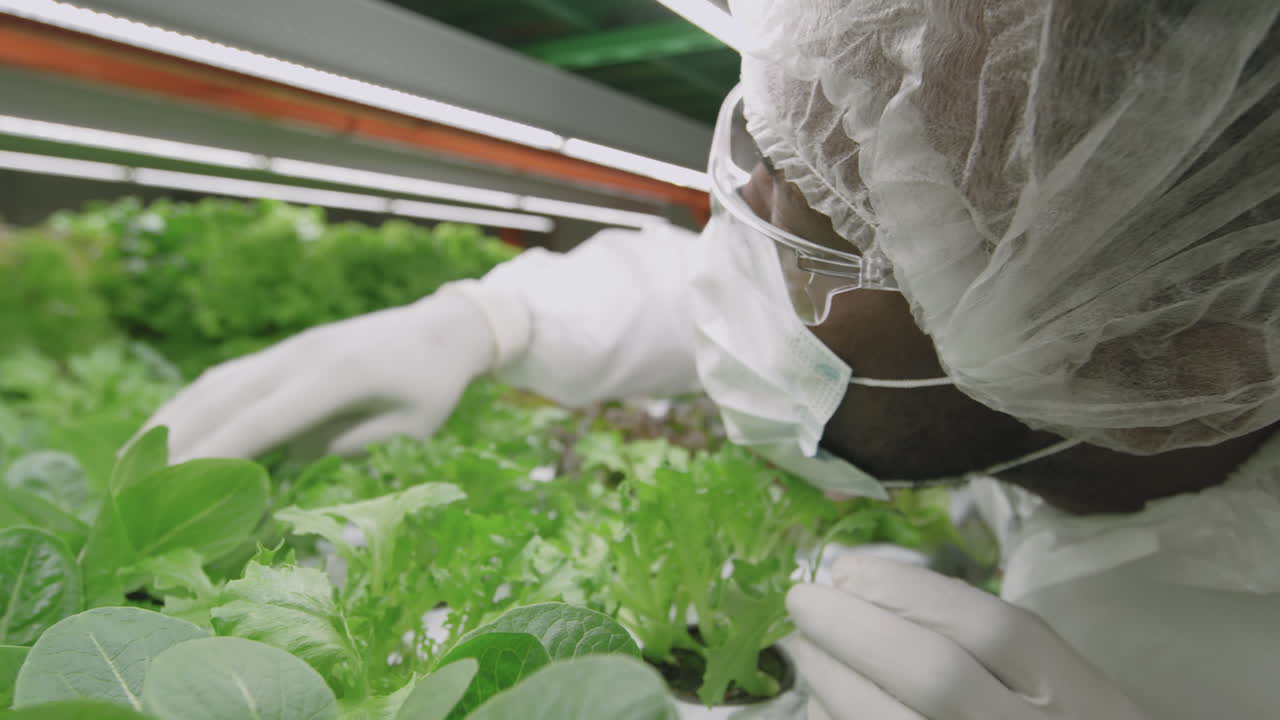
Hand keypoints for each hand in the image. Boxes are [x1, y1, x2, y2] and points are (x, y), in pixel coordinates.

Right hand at [140, 290, 495, 462]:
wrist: (442, 327)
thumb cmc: (433, 386)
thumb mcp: (412, 428)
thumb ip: (355, 445)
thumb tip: (296, 459)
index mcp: (338, 375)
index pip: (265, 420)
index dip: (217, 455)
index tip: (176, 490)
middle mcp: (301, 356)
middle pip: (224, 400)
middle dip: (174, 446)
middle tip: (132, 494)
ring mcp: (286, 350)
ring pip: (214, 385)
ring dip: (169, 423)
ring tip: (128, 469)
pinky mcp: (281, 352)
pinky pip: (224, 379)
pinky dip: (189, 406)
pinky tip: (162, 433)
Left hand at [785, 554, 1149, 719]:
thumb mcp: (1060, 684)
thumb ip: (986, 640)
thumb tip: (863, 584)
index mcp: (1080, 696)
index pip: (992, 629)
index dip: (908, 592)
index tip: (846, 568)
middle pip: (933, 674)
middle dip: (854, 628)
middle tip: (801, 600)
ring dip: (831, 679)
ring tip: (804, 648)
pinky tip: (821, 701)